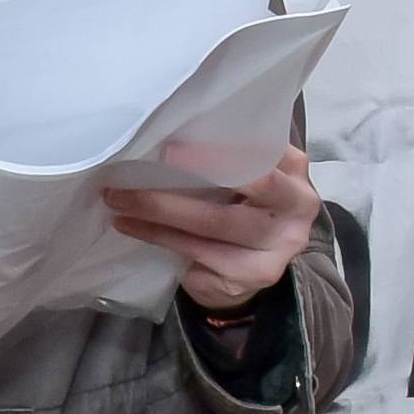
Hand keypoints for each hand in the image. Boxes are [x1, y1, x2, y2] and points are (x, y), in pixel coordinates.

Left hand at [104, 142, 321, 311]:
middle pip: (228, 206)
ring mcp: (275, 251)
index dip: (212, 157)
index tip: (168, 151)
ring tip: (119, 204)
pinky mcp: (250, 277)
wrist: (260, 259)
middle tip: (124, 185)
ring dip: (156, 219)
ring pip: (207, 233)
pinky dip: (160, 240)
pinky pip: (196, 257)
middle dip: (169, 199)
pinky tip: (133, 228)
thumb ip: (232, 153)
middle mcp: (294, 212)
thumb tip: (168, 135)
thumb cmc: (248, 201)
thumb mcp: (253, 171)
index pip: (257, 163)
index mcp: (294, 173)